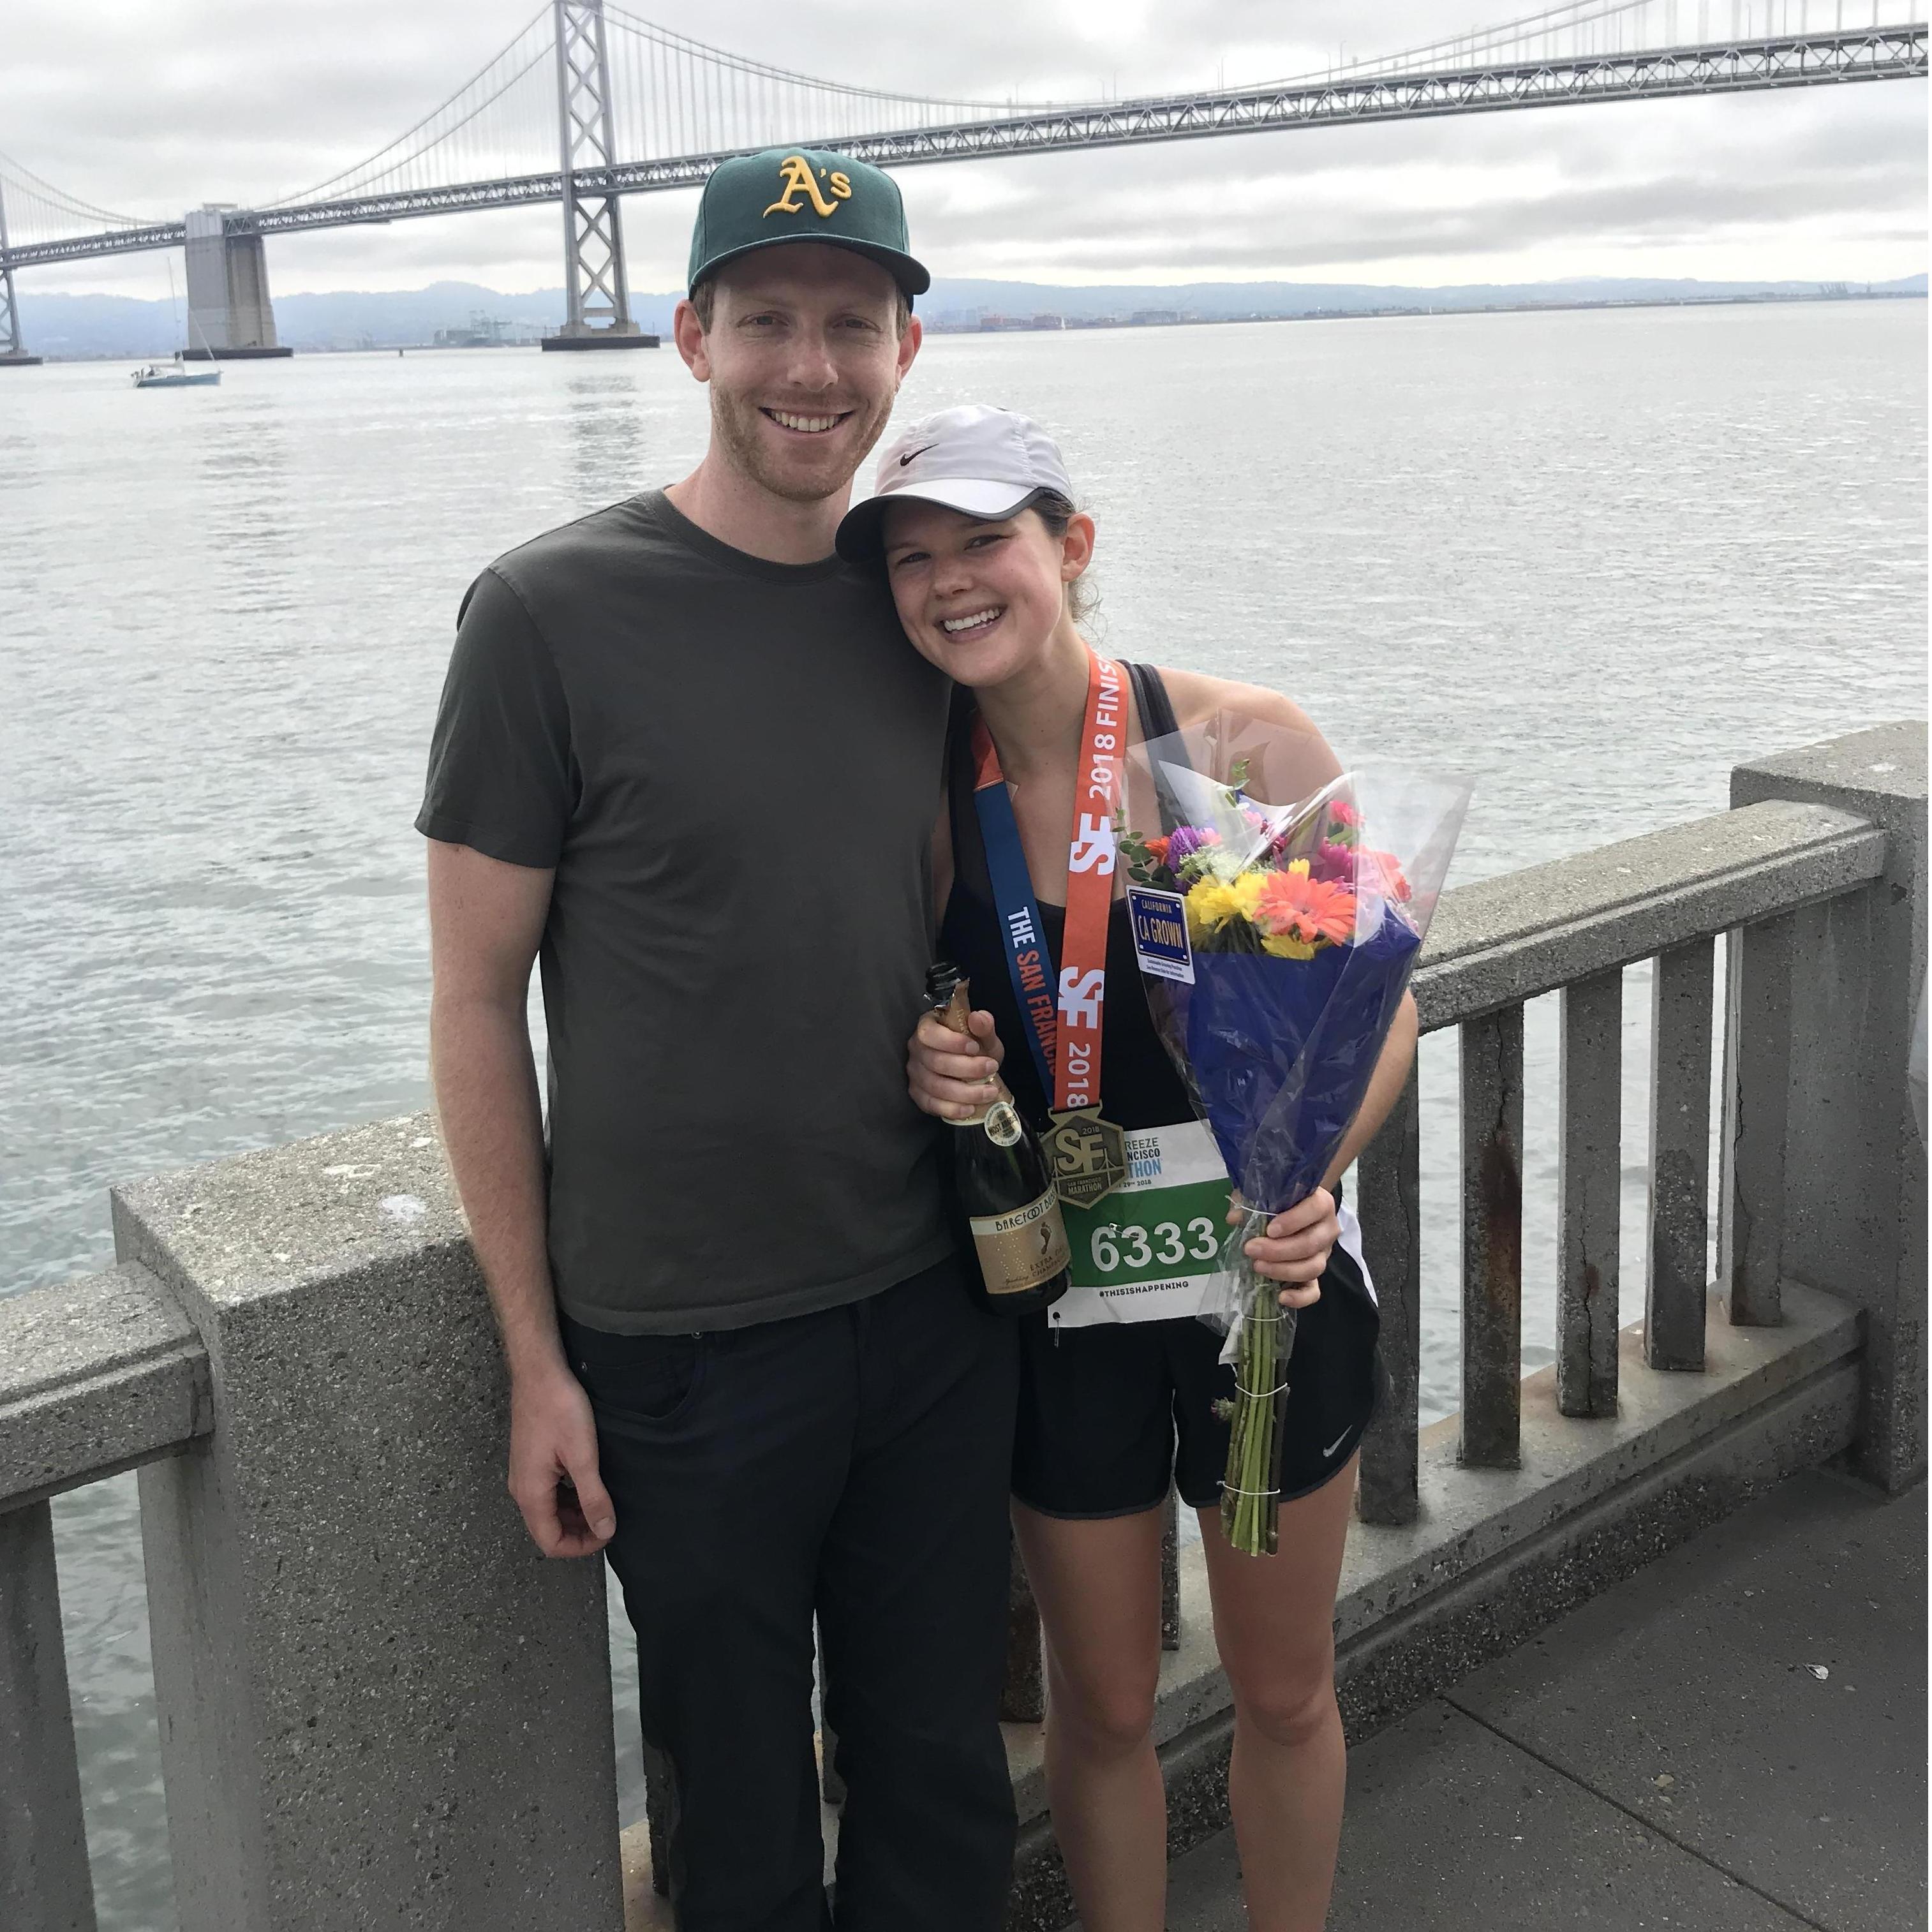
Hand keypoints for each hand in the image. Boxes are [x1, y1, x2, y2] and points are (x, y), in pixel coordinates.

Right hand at [507, 1363, 615, 1557]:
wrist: (540, 1372)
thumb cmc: (560, 1409)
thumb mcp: (583, 1456)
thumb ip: (593, 1497)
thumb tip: (605, 1531)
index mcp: (530, 1493)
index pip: (551, 1542)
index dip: (580, 1547)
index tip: (608, 1533)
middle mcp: (521, 1489)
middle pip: (548, 1529)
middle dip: (579, 1532)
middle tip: (610, 1519)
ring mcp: (524, 1474)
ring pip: (548, 1511)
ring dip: (575, 1515)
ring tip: (603, 1502)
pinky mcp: (530, 1461)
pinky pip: (547, 1492)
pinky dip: (568, 1497)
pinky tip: (588, 1483)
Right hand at [907, 1008, 1005, 1119]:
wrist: (974, 1070)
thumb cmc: (975, 1049)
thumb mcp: (984, 1036)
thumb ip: (983, 1026)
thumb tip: (977, 1018)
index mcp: (927, 1028)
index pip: (929, 1034)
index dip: (951, 1042)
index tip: (976, 1048)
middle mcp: (916, 1050)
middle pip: (935, 1062)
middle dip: (966, 1068)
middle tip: (991, 1068)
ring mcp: (914, 1074)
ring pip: (935, 1086)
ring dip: (964, 1092)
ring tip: (989, 1092)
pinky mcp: (918, 1094)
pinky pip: (930, 1104)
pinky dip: (951, 1109)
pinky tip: (970, 1108)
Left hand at [1229, 1187, 1337, 1310]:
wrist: (1287, 1214)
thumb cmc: (1275, 1202)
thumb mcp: (1261, 1195)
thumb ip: (1248, 1200)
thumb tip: (1234, 1218)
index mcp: (1320, 1203)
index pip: (1315, 1209)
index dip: (1294, 1221)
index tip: (1269, 1230)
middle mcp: (1327, 1229)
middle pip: (1311, 1243)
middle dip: (1279, 1250)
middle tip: (1251, 1249)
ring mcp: (1324, 1254)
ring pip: (1313, 1267)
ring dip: (1283, 1270)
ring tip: (1257, 1266)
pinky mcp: (1316, 1275)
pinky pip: (1314, 1291)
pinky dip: (1300, 1297)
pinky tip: (1282, 1297)